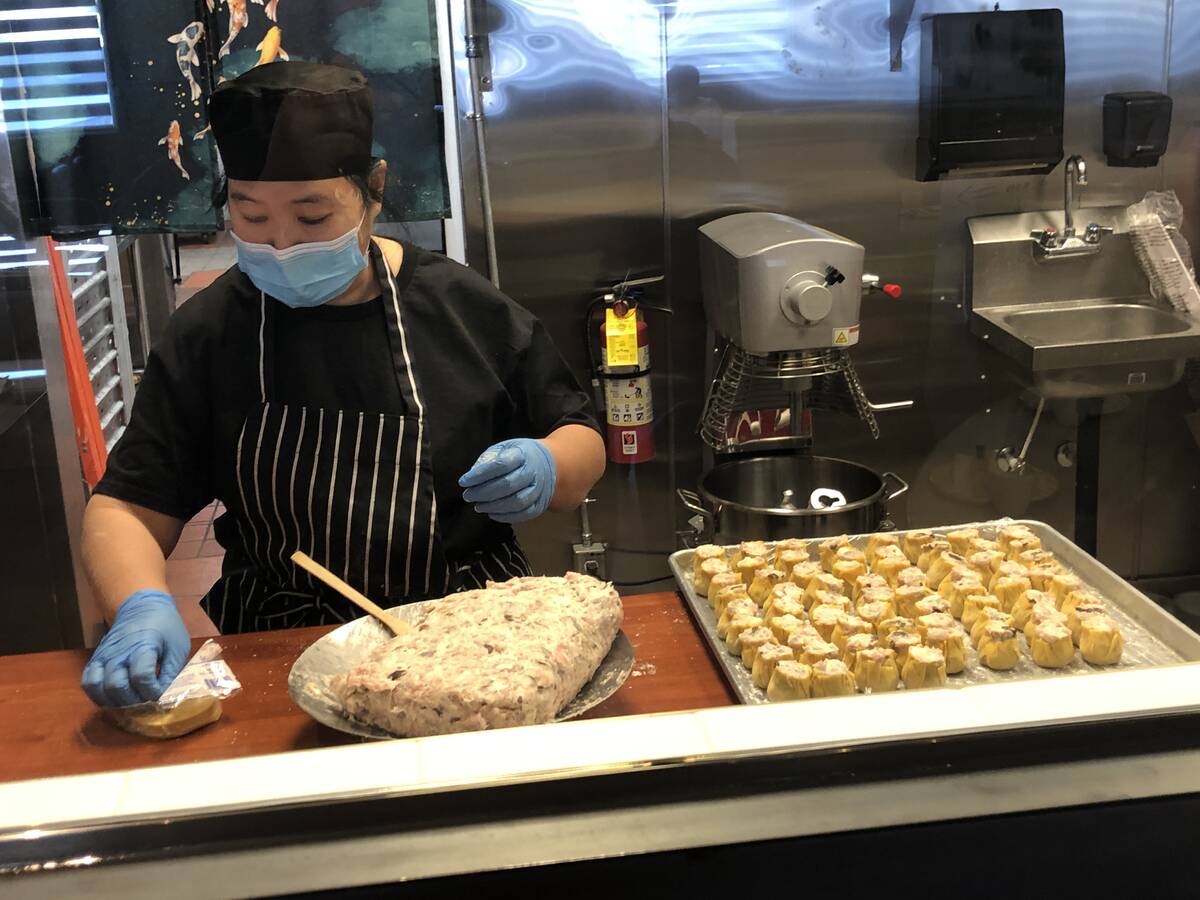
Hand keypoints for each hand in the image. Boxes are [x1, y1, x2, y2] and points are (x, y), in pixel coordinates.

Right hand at [81, 591, 190, 706]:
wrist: (142, 608)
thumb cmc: (165, 628)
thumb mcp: (177, 648)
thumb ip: (171, 674)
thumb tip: (166, 699)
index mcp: (143, 645)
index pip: (142, 676)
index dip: (152, 692)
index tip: (161, 695)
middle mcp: (119, 652)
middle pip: (117, 686)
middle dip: (133, 702)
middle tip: (146, 703)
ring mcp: (104, 656)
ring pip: (98, 688)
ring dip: (114, 702)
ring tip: (131, 704)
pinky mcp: (95, 660)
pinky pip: (87, 683)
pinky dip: (98, 696)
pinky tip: (114, 699)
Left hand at [459, 438, 556, 523]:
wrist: (550, 465)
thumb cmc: (520, 456)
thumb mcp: (505, 448)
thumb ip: (488, 460)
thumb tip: (472, 476)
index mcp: (523, 454)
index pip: (500, 464)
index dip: (480, 475)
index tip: (464, 482)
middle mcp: (533, 472)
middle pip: (507, 485)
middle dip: (483, 493)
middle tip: (468, 496)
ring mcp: (539, 489)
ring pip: (516, 502)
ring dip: (493, 507)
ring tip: (478, 506)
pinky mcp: (540, 504)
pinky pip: (523, 514)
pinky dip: (505, 516)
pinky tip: (491, 513)